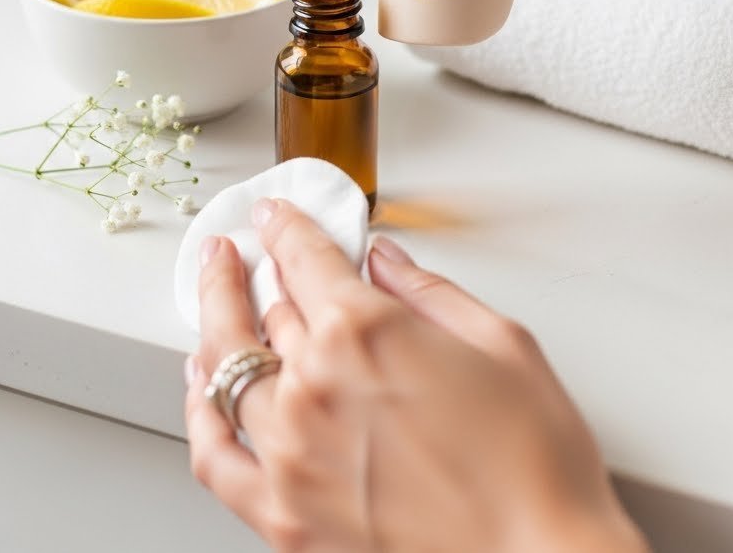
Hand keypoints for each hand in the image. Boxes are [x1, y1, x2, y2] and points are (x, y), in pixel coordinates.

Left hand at [185, 202, 646, 552]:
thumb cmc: (534, 465)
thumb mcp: (499, 343)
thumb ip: (429, 292)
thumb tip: (387, 261)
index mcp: (364, 331)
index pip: (303, 257)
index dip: (285, 226)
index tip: (276, 214)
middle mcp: (313, 388)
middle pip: (267, 310)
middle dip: (258, 272)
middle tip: (246, 253)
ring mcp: (291, 456)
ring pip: (228, 369)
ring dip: (218, 322)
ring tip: (217, 299)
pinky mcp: (285, 518)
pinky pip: (214, 456)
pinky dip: (198, 412)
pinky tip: (199, 385)